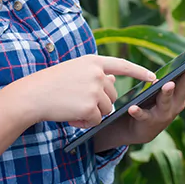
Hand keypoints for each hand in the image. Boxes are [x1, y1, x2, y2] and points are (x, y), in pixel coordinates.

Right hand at [10, 55, 155, 128]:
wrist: (31, 96)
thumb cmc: (50, 84)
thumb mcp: (75, 72)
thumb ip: (95, 74)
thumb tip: (114, 79)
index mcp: (93, 61)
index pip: (122, 65)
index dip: (139, 71)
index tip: (153, 76)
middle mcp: (97, 73)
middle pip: (112, 95)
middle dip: (99, 104)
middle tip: (77, 103)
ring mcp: (95, 90)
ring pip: (106, 110)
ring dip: (92, 114)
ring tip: (71, 108)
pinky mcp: (91, 107)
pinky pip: (97, 121)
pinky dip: (85, 122)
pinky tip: (71, 116)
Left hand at [123, 47, 184, 144]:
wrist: (143, 129)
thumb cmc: (159, 102)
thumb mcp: (172, 88)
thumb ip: (181, 76)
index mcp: (184, 92)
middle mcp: (178, 102)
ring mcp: (164, 112)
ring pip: (166, 101)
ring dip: (167, 93)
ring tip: (168, 84)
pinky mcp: (148, 121)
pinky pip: (143, 115)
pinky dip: (139, 112)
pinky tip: (133, 108)